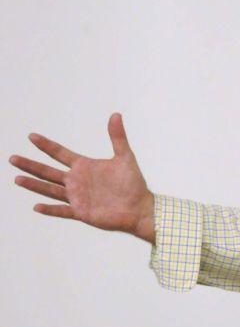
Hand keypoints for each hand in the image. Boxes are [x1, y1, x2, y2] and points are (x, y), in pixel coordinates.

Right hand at [9, 113, 154, 239]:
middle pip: (49, 172)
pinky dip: (50, 209)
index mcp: (85, 167)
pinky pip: (62, 211)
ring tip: (17, 179)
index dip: (46, 145)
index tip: (31, 136)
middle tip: (12, 158)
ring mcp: (78, 197)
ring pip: (50, 190)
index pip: (60, 154)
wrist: (139, 207)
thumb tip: (116, 114)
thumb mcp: (125, 157)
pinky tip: (36, 206)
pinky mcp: (81, 212)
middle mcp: (77, 181)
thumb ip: (118, 137)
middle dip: (31, 165)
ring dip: (34, 185)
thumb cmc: (133, 183)